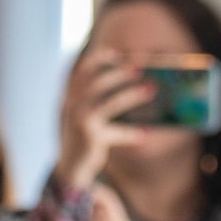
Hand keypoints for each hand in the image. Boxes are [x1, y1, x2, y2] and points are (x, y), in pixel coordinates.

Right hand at [52, 46, 155, 193]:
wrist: (70, 167)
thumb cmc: (82, 136)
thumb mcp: (82, 114)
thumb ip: (92, 98)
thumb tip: (126, 83)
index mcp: (69, 97)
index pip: (81, 72)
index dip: (98, 59)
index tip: (118, 53)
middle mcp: (72, 107)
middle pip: (96, 83)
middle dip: (119, 73)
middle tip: (139, 69)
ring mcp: (80, 123)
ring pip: (109, 104)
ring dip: (131, 96)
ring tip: (150, 90)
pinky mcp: (91, 139)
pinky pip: (116, 132)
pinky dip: (131, 133)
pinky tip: (145, 133)